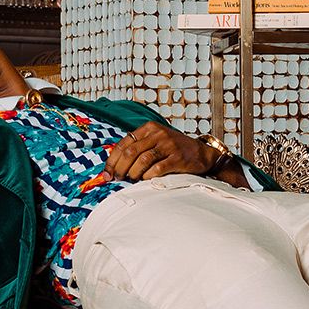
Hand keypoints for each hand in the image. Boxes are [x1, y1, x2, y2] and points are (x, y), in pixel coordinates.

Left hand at [104, 121, 221, 181]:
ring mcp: (168, 145)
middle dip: (120, 168)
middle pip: (130, 152)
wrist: (202, 154)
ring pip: (142, 160)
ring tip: (132, 179)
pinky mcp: (177, 158)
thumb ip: (137, 149)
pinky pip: (156, 169)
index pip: (123, 143)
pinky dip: (147, 177)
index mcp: (149, 128)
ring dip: (133, 173)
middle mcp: (158, 134)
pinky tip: (146, 180)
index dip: (112, 160)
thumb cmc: (174, 150)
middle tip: (117, 179)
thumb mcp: (156, 141)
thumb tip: (114, 167)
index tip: (107, 174)